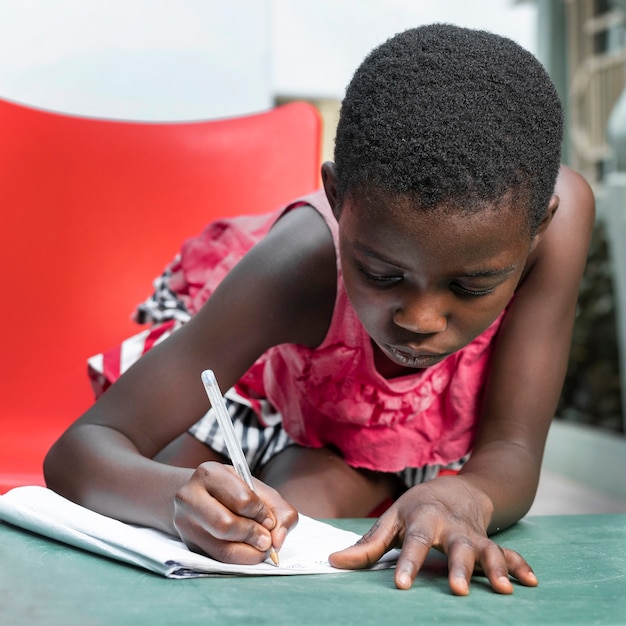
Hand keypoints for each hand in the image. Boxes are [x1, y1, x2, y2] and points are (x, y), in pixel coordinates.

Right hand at [173, 461, 297, 563]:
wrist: (199, 496)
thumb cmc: (235, 492)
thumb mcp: (259, 490)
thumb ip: (279, 511)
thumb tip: (278, 540)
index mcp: (210, 473)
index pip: (242, 500)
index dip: (261, 514)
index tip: (269, 520)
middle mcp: (190, 496)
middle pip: (226, 525)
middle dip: (253, 535)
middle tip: (266, 539)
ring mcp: (184, 522)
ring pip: (221, 547)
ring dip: (249, 551)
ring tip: (260, 546)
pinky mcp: (188, 544)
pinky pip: (218, 559)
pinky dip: (240, 559)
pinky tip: (247, 551)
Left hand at [328, 476, 537, 594]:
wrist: (453, 489)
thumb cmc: (415, 508)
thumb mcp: (391, 520)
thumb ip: (367, 544)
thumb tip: (334, 562)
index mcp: (421, 519)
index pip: (412, 542)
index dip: (407, 563)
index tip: (402, 586)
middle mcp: (449, 526)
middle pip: (455, 545)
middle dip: (458, 567)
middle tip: (458, 589)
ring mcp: (472, 534)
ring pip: (485, 550)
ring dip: (495, 568)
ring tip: (504, 590)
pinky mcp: (488, 541)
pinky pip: (508, 552)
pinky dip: (520, 565)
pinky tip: (531, 582)